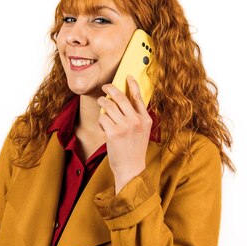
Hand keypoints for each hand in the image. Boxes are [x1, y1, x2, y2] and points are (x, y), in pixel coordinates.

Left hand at [97, 75, 152, 193]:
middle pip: (121, 97)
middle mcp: (136, 121)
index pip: (138, 97)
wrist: (131, 169)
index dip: (132, 84)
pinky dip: (101, 119)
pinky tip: (103, 125)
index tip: (127, 76)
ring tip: (101, 103)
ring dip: (102, 102)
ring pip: (108, 105)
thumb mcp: (143, 131)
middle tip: (105, 87)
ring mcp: (125, 127)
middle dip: (110, 89)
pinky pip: (103, 117)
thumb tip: (125, 101)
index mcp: (146, 119)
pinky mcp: (113, 133)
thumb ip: (137, 117)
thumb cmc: (135, 150)